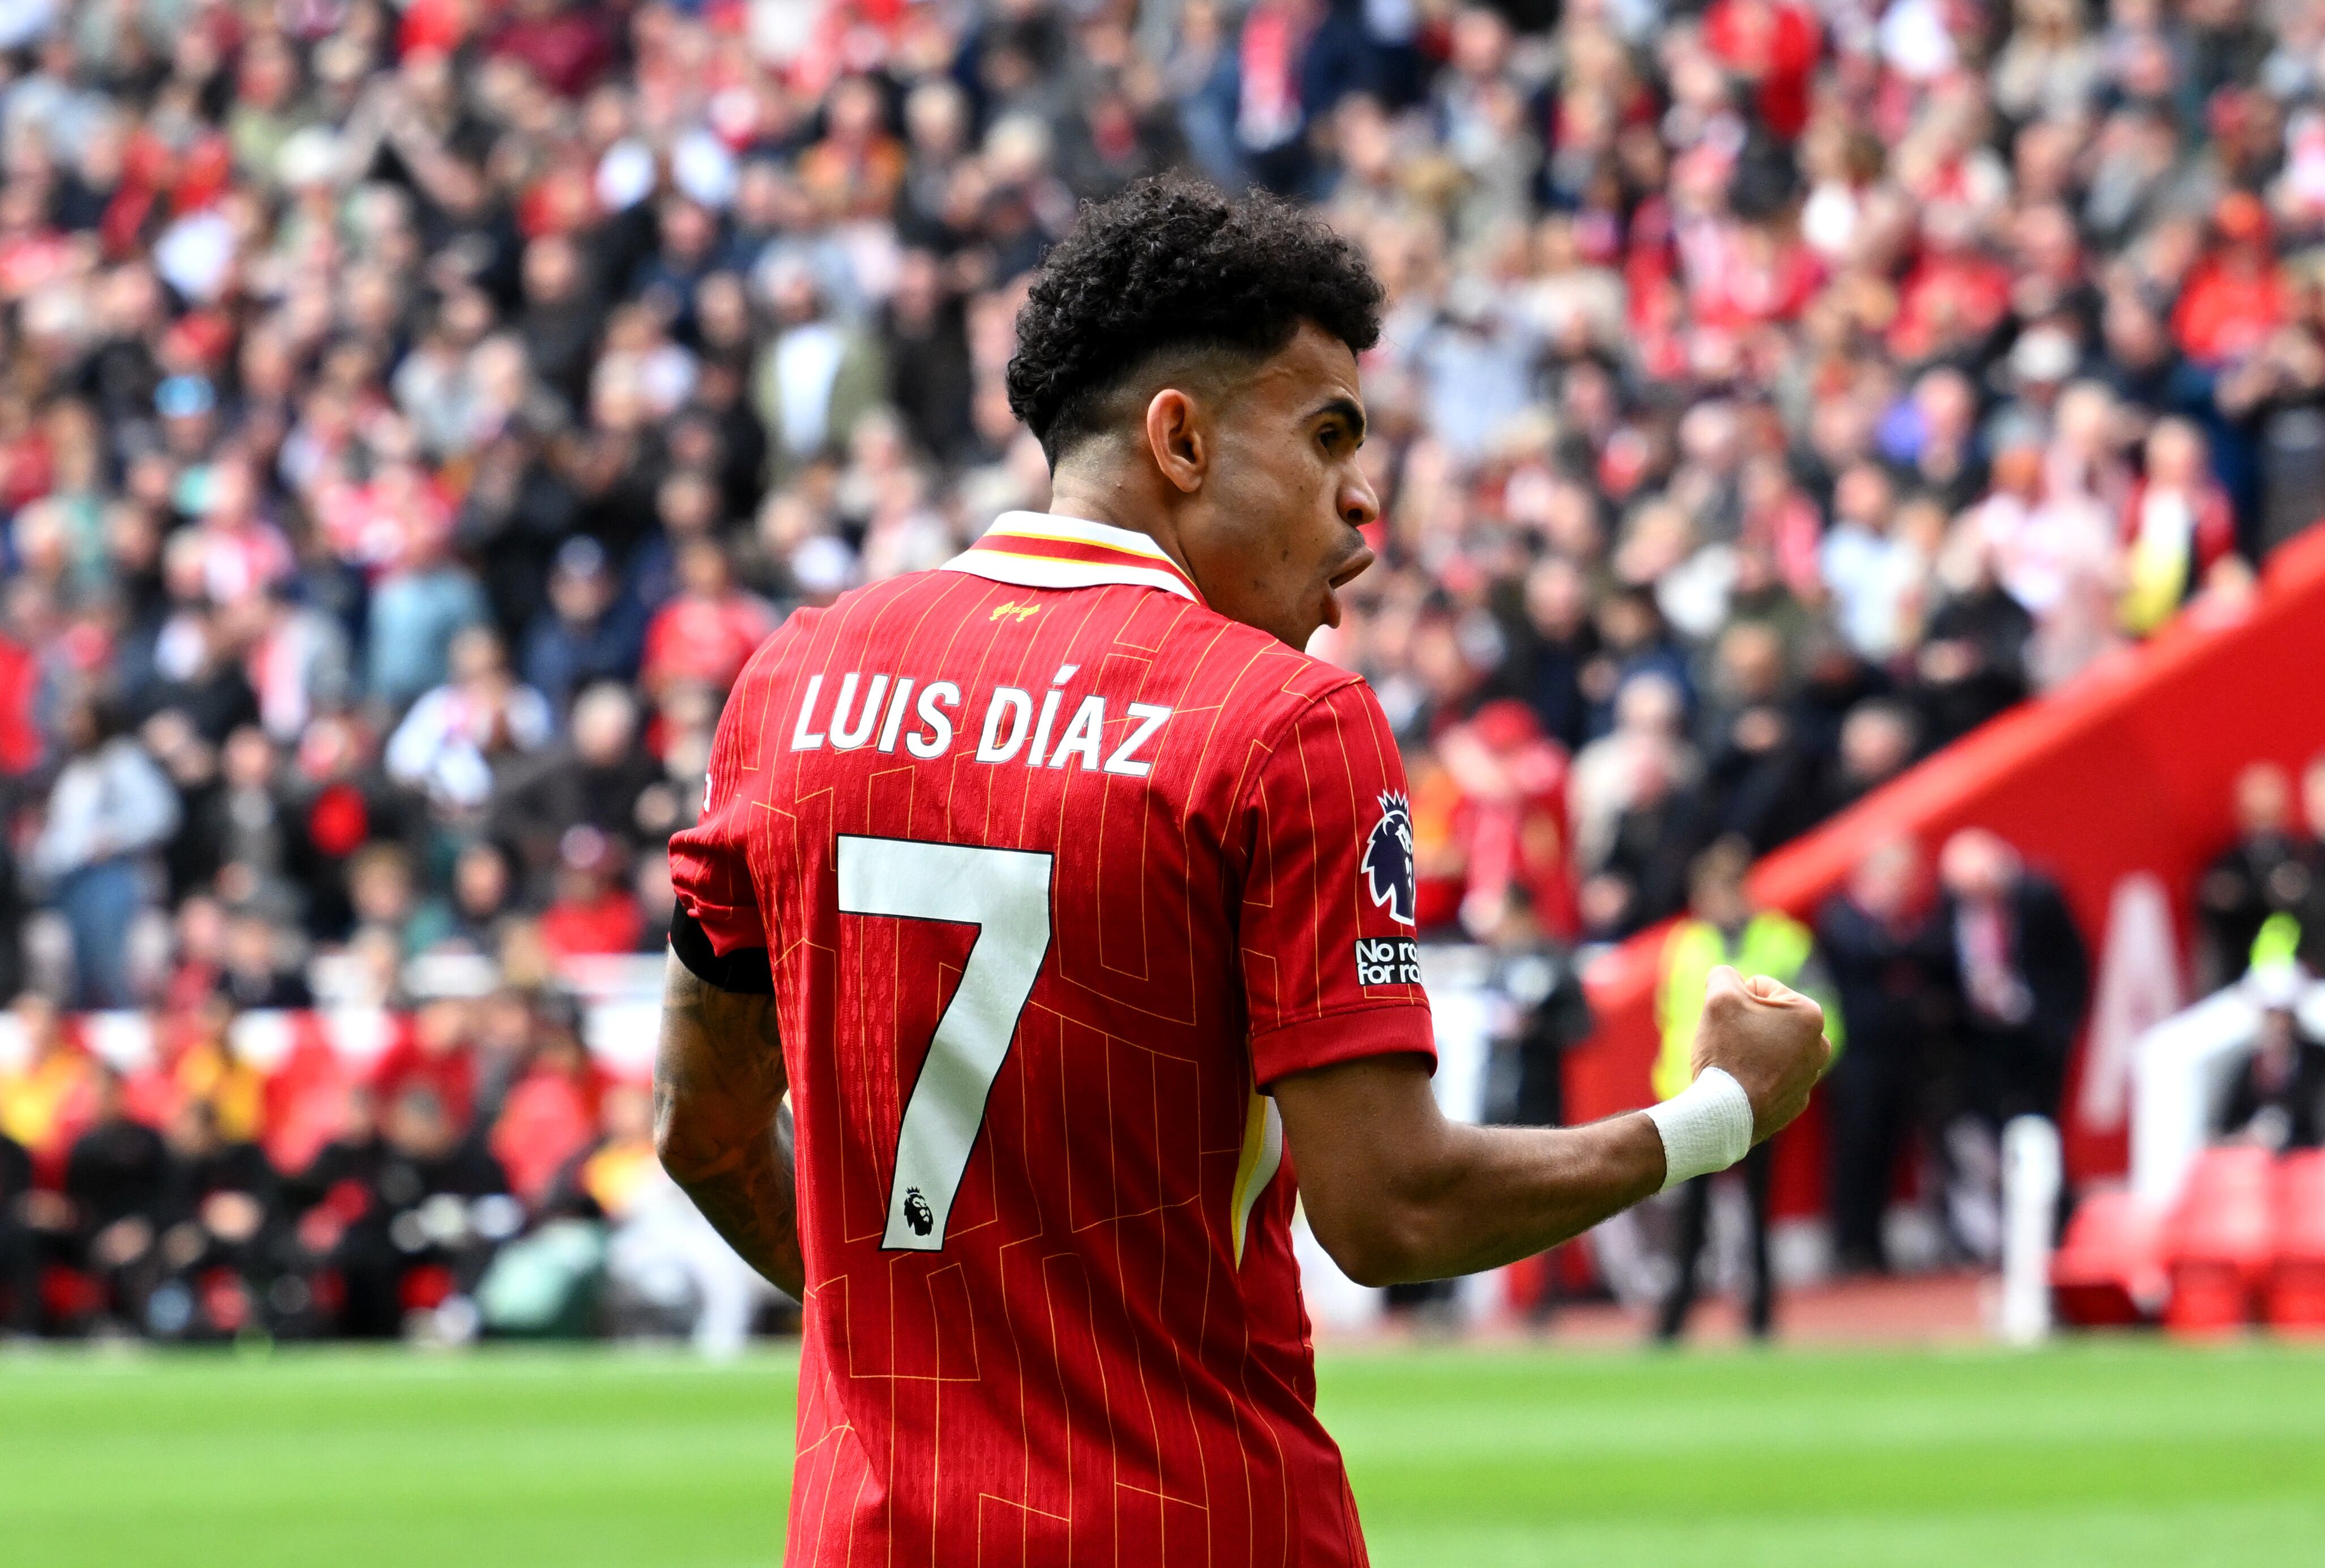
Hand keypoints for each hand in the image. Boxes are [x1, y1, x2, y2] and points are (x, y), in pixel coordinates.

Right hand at [1689, 964, 1831, 1143]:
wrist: (1725, 1114)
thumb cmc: (1726, 1052)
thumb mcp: (1718, 998)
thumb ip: (1723, 975)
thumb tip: (1726, 977)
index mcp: (1809, 1014)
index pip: (1761, 987)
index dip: (1736, 1001)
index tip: (1729, 1024)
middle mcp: (1819, 1045)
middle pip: (1769, 1017)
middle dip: (1747, 1024)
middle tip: (1729, 1043)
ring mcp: (1809, 1076)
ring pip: (1770, 1047)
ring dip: (1752, 1049)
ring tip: (1735, 1066)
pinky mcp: (1796, 1102)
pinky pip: (1771, 1077)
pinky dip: (1755, 1077)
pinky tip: (1740, 1087)